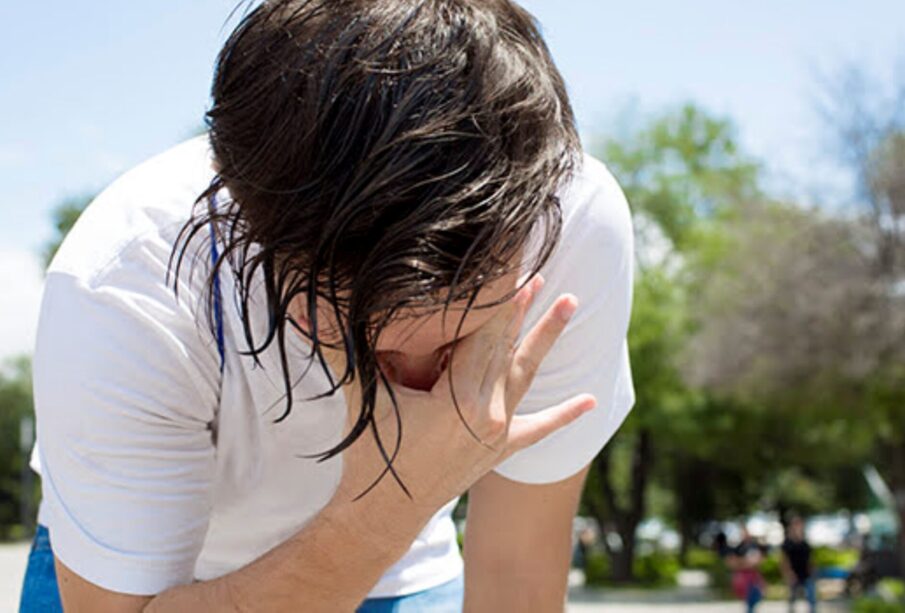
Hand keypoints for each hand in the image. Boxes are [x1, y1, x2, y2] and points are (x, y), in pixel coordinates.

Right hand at [323, 276, 596, 515]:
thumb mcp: (361, 398)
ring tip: (571, 302)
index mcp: (459, 399)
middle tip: (539, 266)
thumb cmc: (370, 456)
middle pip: (505, 346)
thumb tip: (306, 310)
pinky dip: (563, 416)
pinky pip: (538, 429)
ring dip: (545, 338)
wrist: (382, 515)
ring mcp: (497, 432)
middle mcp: (488, 414)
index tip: (509, 261)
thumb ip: (340, 350)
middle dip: (520, 304)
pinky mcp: (499, 450)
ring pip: (525, 374)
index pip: (481, 333)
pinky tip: (590, 402)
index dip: (494, 295)